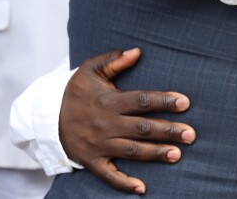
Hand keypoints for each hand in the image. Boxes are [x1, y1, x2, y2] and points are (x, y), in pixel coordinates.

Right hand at [59, 48, 194, 194]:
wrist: (46, 117)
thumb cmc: (75, 91)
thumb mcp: (90, 70)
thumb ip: (113, 60)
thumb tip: (137, 51)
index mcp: (109, 101)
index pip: (141, 101)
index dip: (164, 101)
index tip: (185, 102)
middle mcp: (106, 124)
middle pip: (141, 128)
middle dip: (167, 131)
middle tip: (191, 134)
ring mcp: (99, 144)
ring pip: (131, 151)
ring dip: (155, 153)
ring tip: (177, 154)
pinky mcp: (91, 161)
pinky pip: (109, 174)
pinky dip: (124, 183)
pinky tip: (142, 188)